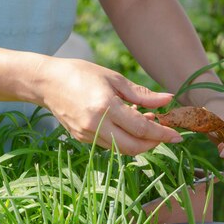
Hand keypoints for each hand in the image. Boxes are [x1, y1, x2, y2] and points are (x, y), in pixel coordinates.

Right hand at [38, 58, 182, 155]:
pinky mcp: (82, 139)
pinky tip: (129, 125)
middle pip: (133, 147)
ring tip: (147, 124)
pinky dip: (124, 139)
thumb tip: (168, 100)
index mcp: (105, 107)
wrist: (46, 82)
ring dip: (139, 142)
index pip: (141, 129)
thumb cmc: (81, 74)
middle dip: (153, 144)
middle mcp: (95, 125)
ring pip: (122, 150)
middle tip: (164, 133)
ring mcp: (87, 135)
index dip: (162, 134)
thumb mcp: (114, 79)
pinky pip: (110, 145)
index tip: (177, 135)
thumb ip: (142, 94)